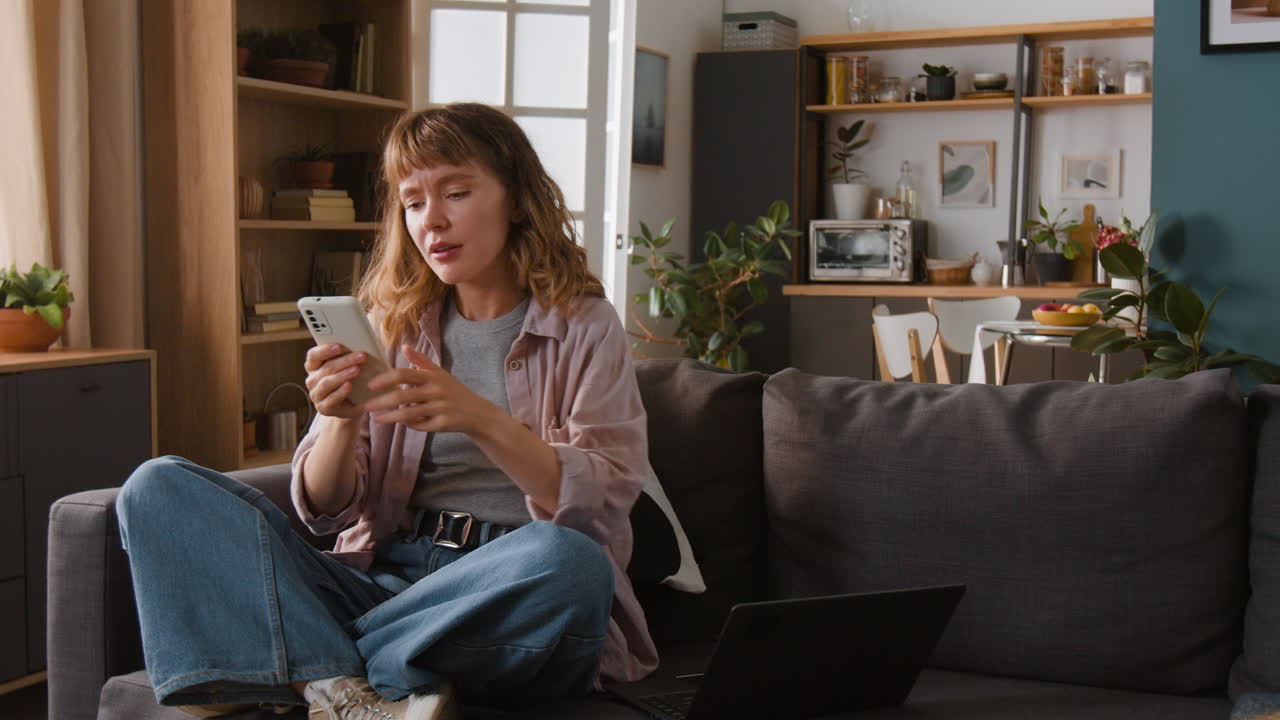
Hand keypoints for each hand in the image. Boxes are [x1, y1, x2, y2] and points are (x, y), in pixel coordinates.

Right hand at [304, 344, 367, 419]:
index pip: (313, 355)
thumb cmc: (351, 380)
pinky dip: (341, 391)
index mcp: (314, 366)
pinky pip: (331, 399)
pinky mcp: (323, 408)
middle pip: (326, 368)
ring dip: (343, 375)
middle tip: (361, 356)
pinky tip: (350, 385)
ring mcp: (316, 395)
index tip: (340, 346)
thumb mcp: (348, 367)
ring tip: (357, 370)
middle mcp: (312, 380)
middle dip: (345, 361)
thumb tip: (361, 344)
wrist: (353, 405)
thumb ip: (348, 356)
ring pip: (327, 383)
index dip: (325, 350)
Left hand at [364, 345, 500, 434]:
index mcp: (432, 376)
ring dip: (389, 417)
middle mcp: (436, 391)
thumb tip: (404, 346)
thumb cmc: (454, 391)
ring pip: (408, 414)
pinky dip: (408, 425)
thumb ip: (421, 361)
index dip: (385, 379)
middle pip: (401, 395)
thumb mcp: (440, 373)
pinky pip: (419, 425)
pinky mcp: (443, 424)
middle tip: (366, 406)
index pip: (404, 374)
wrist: (476, 412)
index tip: (371, 385)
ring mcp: (440, 408)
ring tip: (376, 419)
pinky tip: (400, 424)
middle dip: (381, 402)